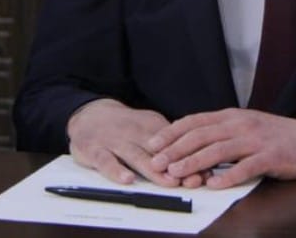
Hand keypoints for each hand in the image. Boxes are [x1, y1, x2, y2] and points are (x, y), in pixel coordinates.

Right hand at [67, 98, 188, 185]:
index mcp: (151, 125)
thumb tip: (197, 164)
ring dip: (152, 169)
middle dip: (176, 165)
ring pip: (135, 156)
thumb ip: (168, 146)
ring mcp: (115, 141)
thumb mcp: (149, 129)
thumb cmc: (126, 127)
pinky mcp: (94, 150)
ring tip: (167, 181)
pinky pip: (106, 161)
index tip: (205, 171)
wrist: (91, 114)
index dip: (189, 156)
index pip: (173, 142)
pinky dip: (116, 171)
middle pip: (158, 150)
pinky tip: (127, 179)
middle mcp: (135, 132)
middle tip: (191, 179)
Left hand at [147, 108, 295, 188]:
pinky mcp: (270, 156)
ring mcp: (256, 139)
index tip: (152, 144)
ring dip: (195, 161)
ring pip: (219, 149)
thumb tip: (190, 145)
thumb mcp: (245, 127)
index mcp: (233, 116)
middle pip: (202, 134)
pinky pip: (246, 167)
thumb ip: (221, 133)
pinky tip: (215, 185)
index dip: (172, 132)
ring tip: (177, 172)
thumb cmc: (276, 136)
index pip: (195, 121)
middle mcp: (241, 124)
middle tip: (156, 162)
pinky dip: (229, 176)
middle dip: (176, 148)